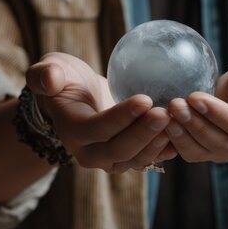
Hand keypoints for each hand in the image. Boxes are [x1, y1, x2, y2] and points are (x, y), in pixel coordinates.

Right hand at [26, 52, 176, 172]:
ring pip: (136, 160)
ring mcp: (110, 159)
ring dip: (157, 144)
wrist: (75, 98)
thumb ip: (44, 74)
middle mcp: (89, 152)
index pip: (97, 129)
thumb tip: (49, 80)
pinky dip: (166, 149)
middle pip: (119, 150)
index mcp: (71, 130)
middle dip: (143, 134)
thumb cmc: (63, 79)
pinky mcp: (128, 156)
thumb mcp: (50, 69)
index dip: (121, 118)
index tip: (145, 99)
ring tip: (176, 122)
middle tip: (166, 112)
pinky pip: (149, 159)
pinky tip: (183, 132)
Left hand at [165, 51, 227, 162]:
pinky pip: (188, 151)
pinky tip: (160, 121)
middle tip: (172, 103)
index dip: (215, 113)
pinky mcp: (207, 149)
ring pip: (199, 151)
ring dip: (179, 134)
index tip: (194, 95)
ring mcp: (225, 150)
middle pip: (215, 142)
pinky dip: (172, 140)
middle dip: (192, 124)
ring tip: (165, 112)